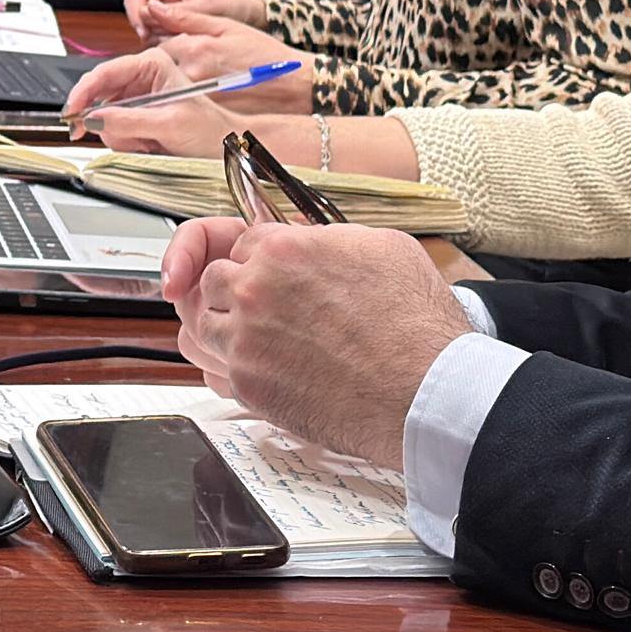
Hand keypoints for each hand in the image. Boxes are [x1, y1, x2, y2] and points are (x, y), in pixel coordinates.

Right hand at [66, 31, 302, 124]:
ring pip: (112, 121)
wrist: (238, 147)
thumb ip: (128, 120)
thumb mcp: (171, 124)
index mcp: (152, 65)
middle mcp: (145, 80)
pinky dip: (135, 145)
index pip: (104, 74)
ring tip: (156, 143)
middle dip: (113, 123)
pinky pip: (124, 135)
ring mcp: (145, 101)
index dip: (83, 93)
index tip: (71, 112)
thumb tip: (95, 119)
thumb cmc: (216, 127)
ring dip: (128, 138)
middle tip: (128, 138)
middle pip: (104, 100)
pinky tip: (156, 147)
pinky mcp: (146, 120)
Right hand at [124, 0, 274, 41]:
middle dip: (150, 31)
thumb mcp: (205, 8)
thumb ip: (177, 12)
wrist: (250, 21)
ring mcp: (165, 17)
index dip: (136, 15)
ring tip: (183, 42)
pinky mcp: (171, 33)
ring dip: (159, 41)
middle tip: (168, 41)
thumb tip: (148, 11)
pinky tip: (184, 48)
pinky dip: (167, 48)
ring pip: (146, 32)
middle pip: (138, 17)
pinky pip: (159, 43)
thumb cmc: (232, 7)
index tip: (145, 33)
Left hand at [163, 219, 473, 472]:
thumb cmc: (416, 325)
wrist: (424, 391)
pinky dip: (236, 369)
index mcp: (285, 249)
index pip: (242, 242)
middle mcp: (255, 290)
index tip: (272, 274)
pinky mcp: (247, 386)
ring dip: (230, 329)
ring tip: (264, 341)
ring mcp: (245, 340)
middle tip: (266, 308)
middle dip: (237, 290)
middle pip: (215, 279)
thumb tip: (314, 240)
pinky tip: (267, 370)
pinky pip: (216, 370)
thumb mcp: (383, 248)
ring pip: (206, 324)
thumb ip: (331, 239)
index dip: (261, 259)